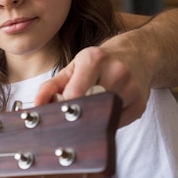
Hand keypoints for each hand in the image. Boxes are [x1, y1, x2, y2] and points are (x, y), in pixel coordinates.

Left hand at [34, 45, 148, 126]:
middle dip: (78, 113)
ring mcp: (132, 89)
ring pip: (102, 116)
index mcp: (95, 59)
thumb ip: (51, 85)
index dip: (63, 107)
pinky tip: (105, 110)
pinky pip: (116, 123)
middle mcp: (117, 72)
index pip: (75, 93)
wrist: (138, 54)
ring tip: (89, 108)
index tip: (57, 114)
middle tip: (70, 116)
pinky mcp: (140, 105)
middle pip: (89, 105)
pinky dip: (105, 121)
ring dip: (92, 118)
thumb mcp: (73, 67)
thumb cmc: (100, 62)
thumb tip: (37, 105)